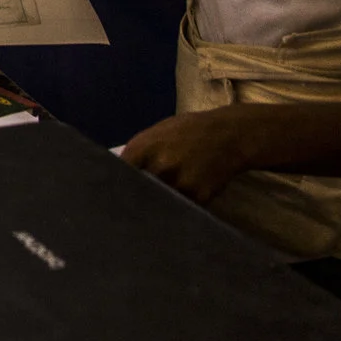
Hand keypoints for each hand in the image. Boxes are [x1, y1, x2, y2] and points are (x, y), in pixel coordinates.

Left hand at [122, 107, 262, 201]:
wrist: (229, 135)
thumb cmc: (188, 131)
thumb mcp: (157, 133)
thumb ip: (138, 153)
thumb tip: (119, 174)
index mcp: (143, 148)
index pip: (119, 175)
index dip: (114, 186)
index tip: (110, 197)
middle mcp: (159, 166)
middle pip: (137, 193)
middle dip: (135, 200)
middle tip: (130, 209)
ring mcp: (179, 184)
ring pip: (159, 203)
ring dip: (157, 207)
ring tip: (155, 210)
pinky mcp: (198, 197)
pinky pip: (181, 208)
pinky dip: (177, 209)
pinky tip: (177, 207)